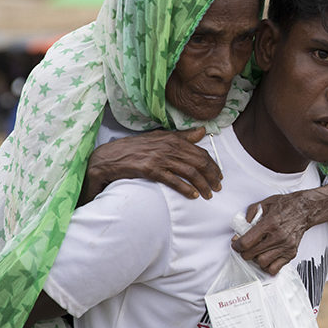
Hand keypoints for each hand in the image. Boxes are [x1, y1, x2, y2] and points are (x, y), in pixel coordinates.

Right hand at [83, 127, 221, 204]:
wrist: (109, 157)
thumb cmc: (135, 148)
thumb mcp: (159, 138)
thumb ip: (182, 136)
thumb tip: (202, 131)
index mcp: (172, 138)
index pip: (200, 151)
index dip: (213, 165)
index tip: (219, 175)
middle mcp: (168, 146)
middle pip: (198, 162)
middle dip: (211, 176)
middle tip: (218, 187)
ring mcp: (159, 158)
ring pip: (189, 172)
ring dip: (202, 185)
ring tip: (209, 194)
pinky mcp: (150, 170)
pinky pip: (173, 180)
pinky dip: (185, 188)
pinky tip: (193, 195)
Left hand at [233, 185, 327, 274]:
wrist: (304, 210)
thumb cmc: (285, 206)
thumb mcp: (264, 204)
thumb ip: (250, 215)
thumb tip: (240, 229)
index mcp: (270, 223)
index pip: (247, 242)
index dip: (237, 245)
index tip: (236, 243)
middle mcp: (278, 236)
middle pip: (252, 255)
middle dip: (244, 252)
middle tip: (245, 247)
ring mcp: (286, 246)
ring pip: (263, 263)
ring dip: (256, 259)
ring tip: (256, 252)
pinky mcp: (291, 253)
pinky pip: (275, 268)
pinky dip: (268, 266)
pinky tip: (266, 257)